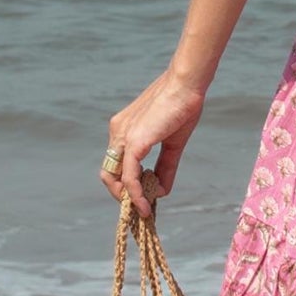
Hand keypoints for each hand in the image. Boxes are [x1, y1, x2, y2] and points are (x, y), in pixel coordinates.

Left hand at [100, 69, 204, 217]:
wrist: (186, 86)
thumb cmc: (182, 108)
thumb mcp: (173, 143)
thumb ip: (166, 167)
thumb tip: (162, 191)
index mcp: (124, 129)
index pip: (115, 163)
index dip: (125, 183)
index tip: (142, 196)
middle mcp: (118, 132)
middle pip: (109, 173)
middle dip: (122, 194)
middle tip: (140, 206)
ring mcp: (123, 137)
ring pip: (114, 177)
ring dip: (128, 198)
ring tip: (144, 209)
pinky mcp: (134, 142)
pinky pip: (129, 176)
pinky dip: (135, 194)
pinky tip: (146, 203)